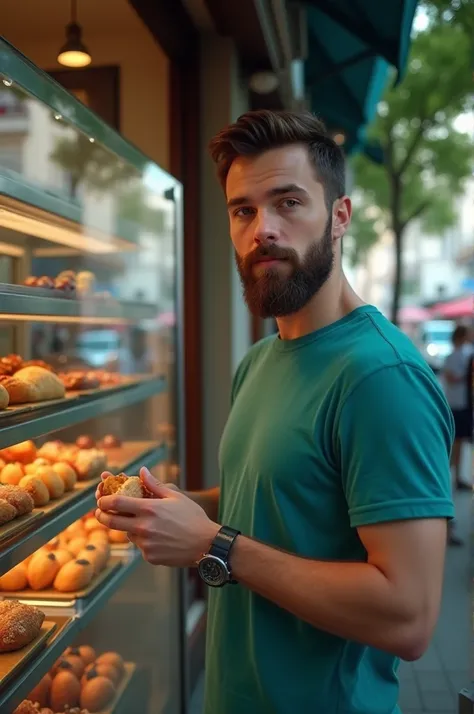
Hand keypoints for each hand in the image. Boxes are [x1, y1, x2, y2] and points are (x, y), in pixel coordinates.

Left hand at [95, 467, 219, 566]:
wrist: (206, 544)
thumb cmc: (193, 518)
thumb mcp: (175, 497)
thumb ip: (155, 484)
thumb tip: (141, 471)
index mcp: (149, 509)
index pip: (116, 502)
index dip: (104, 500)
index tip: (100, 499)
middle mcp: (143, 527)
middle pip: (111, 521)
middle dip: (102, 516)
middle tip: (100, 512)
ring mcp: (145, 543)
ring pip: (127, 534)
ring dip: (128, 528)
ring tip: (144, 523)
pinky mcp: (150, 556)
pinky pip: (140, 546)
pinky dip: (144, 541)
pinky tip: (158, 537)